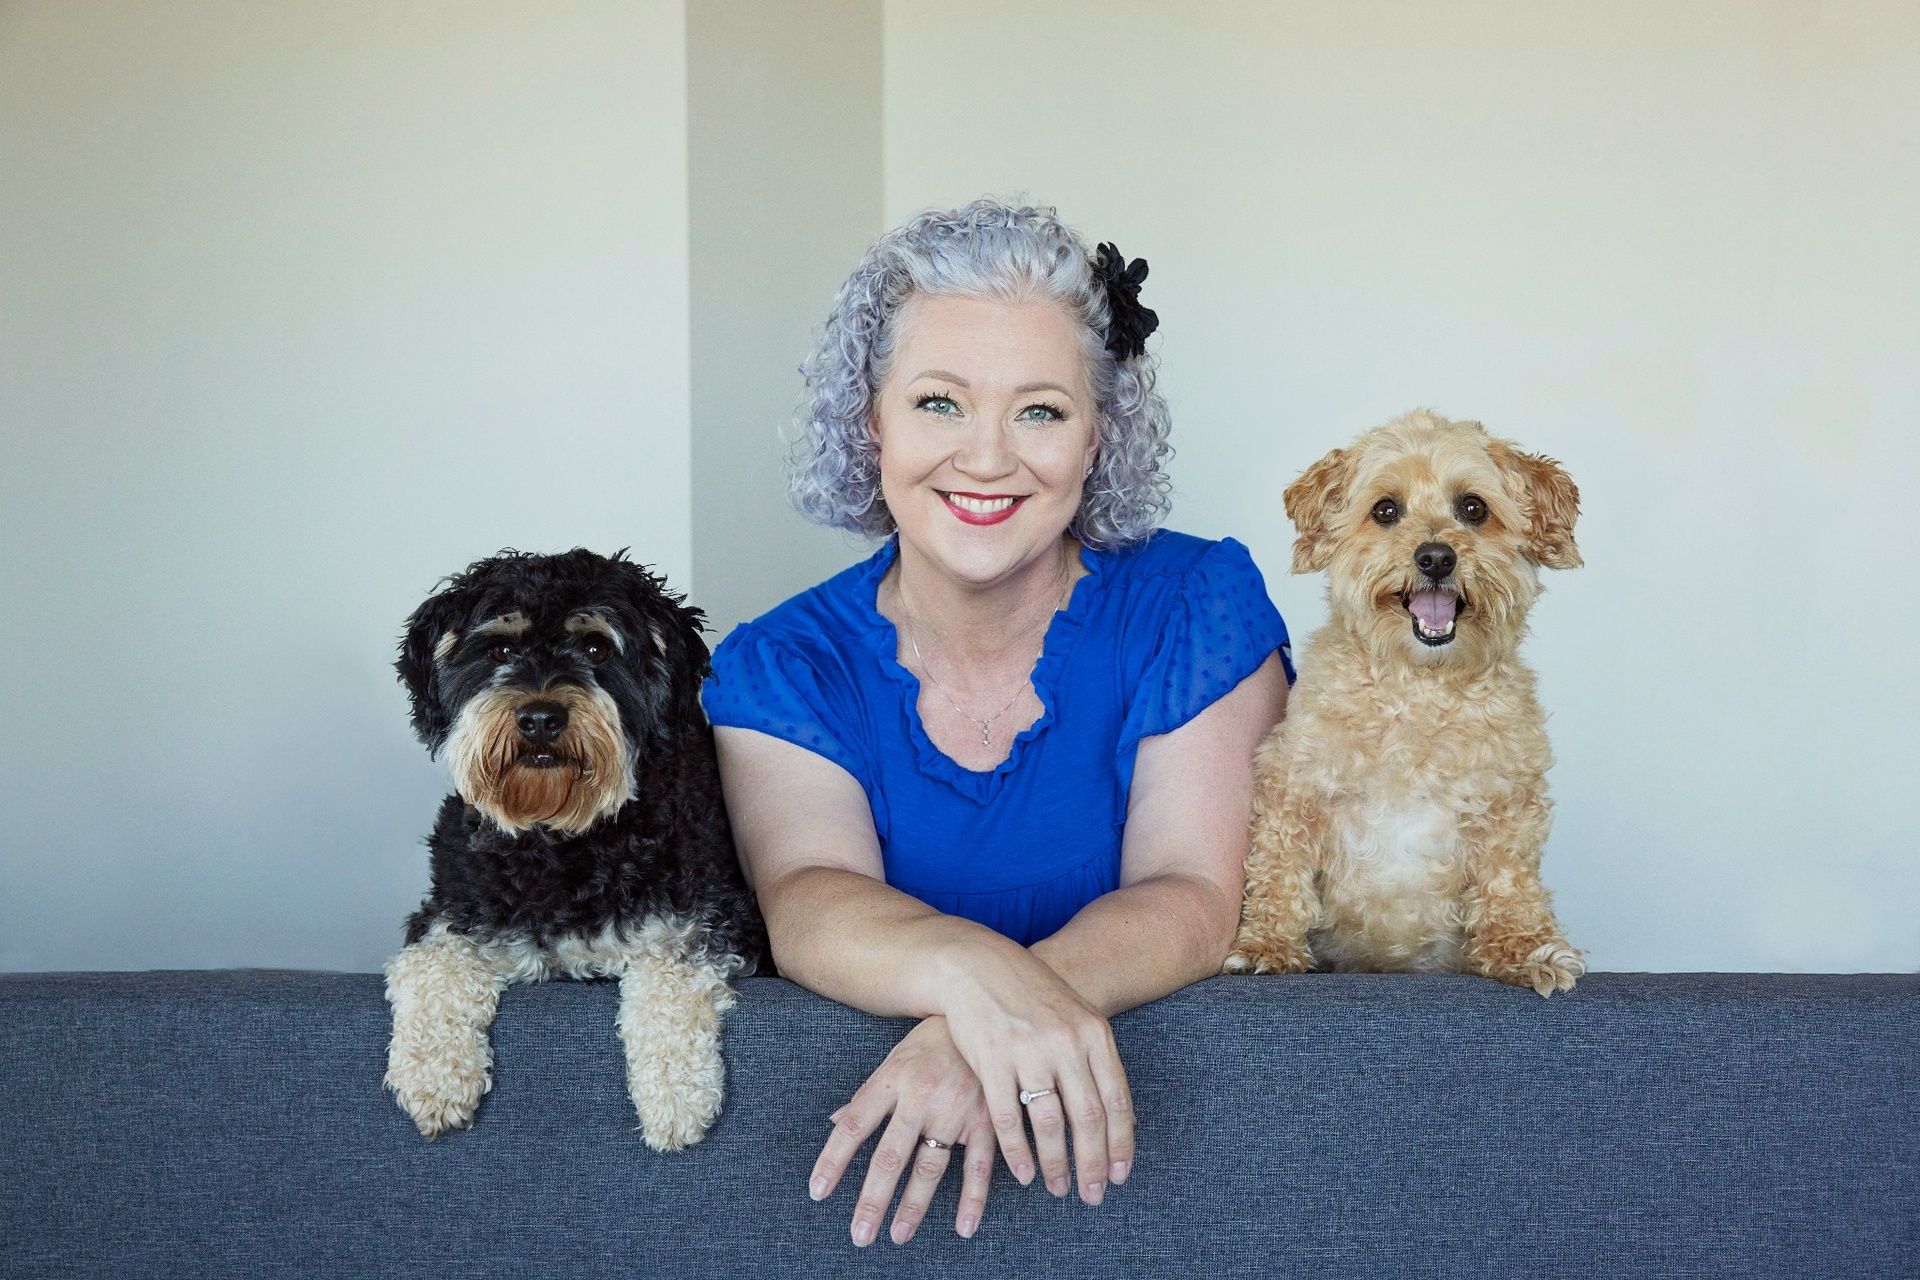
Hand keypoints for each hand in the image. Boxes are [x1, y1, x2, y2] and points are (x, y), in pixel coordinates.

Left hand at [810, 1016, 997, 1244]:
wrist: (980, 1012)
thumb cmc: (930, 1041)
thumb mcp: (893, 1061)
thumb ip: (867, 1095)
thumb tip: (836, 1121)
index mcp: (891, 1080)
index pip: (854, 1125)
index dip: (834, 1159)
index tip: (818, 1191)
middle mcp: (920, 1096)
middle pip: (891, 1155)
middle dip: (873, 1199)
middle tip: (860, 1234)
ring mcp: (955, 1108)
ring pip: (930, 1165)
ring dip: (914, 1205)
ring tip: (898, 1234)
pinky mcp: (986, 1118)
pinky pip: (979, 1164)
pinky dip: (973, 1197)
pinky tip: (964, 1225)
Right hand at [936, 940, 1133, 1206]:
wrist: (977, 964)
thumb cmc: (1030, 995)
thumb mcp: (1073, 1016)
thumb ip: (1095, 1060)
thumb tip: (1122, 1117)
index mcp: (1093, 1032)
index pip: (1116, 1100)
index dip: (1120, 1144)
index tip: (1119, 1175)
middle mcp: (1065, 1042)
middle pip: (1088, 1117)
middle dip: (1092, 1163)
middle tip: (1092, 1194)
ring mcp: (1027, 1050)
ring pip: (1048, 1122)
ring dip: (1056, 1162)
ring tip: (1058, 1187)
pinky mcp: (991, 1059)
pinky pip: (1007, 1117)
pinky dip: (1018, 1151)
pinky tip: (1024, 1173)